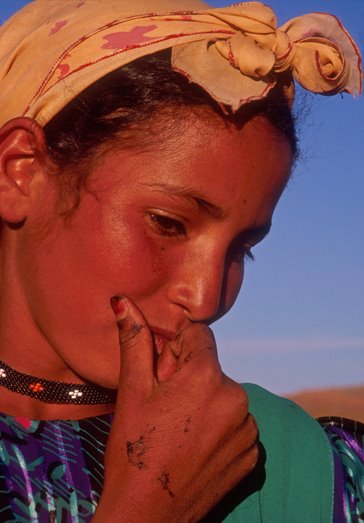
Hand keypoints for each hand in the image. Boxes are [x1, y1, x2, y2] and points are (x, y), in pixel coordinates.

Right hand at [93, 296, 257, 522]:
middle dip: (190, 378)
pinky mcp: (253, 456)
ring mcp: (248, 430)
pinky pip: (236, 426)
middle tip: (165, 409)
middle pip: (211, 369)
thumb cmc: (134, 450)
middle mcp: (238, 399)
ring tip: (179, 432)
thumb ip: (134, 341)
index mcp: (209, 377)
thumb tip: (123, 301)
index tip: (162, 374)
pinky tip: (195, 448)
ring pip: (224, 397)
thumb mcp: (132, 392)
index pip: (199, 337)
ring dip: (206, 404)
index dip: (176, 350)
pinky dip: (218, 430)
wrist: (147, 518)